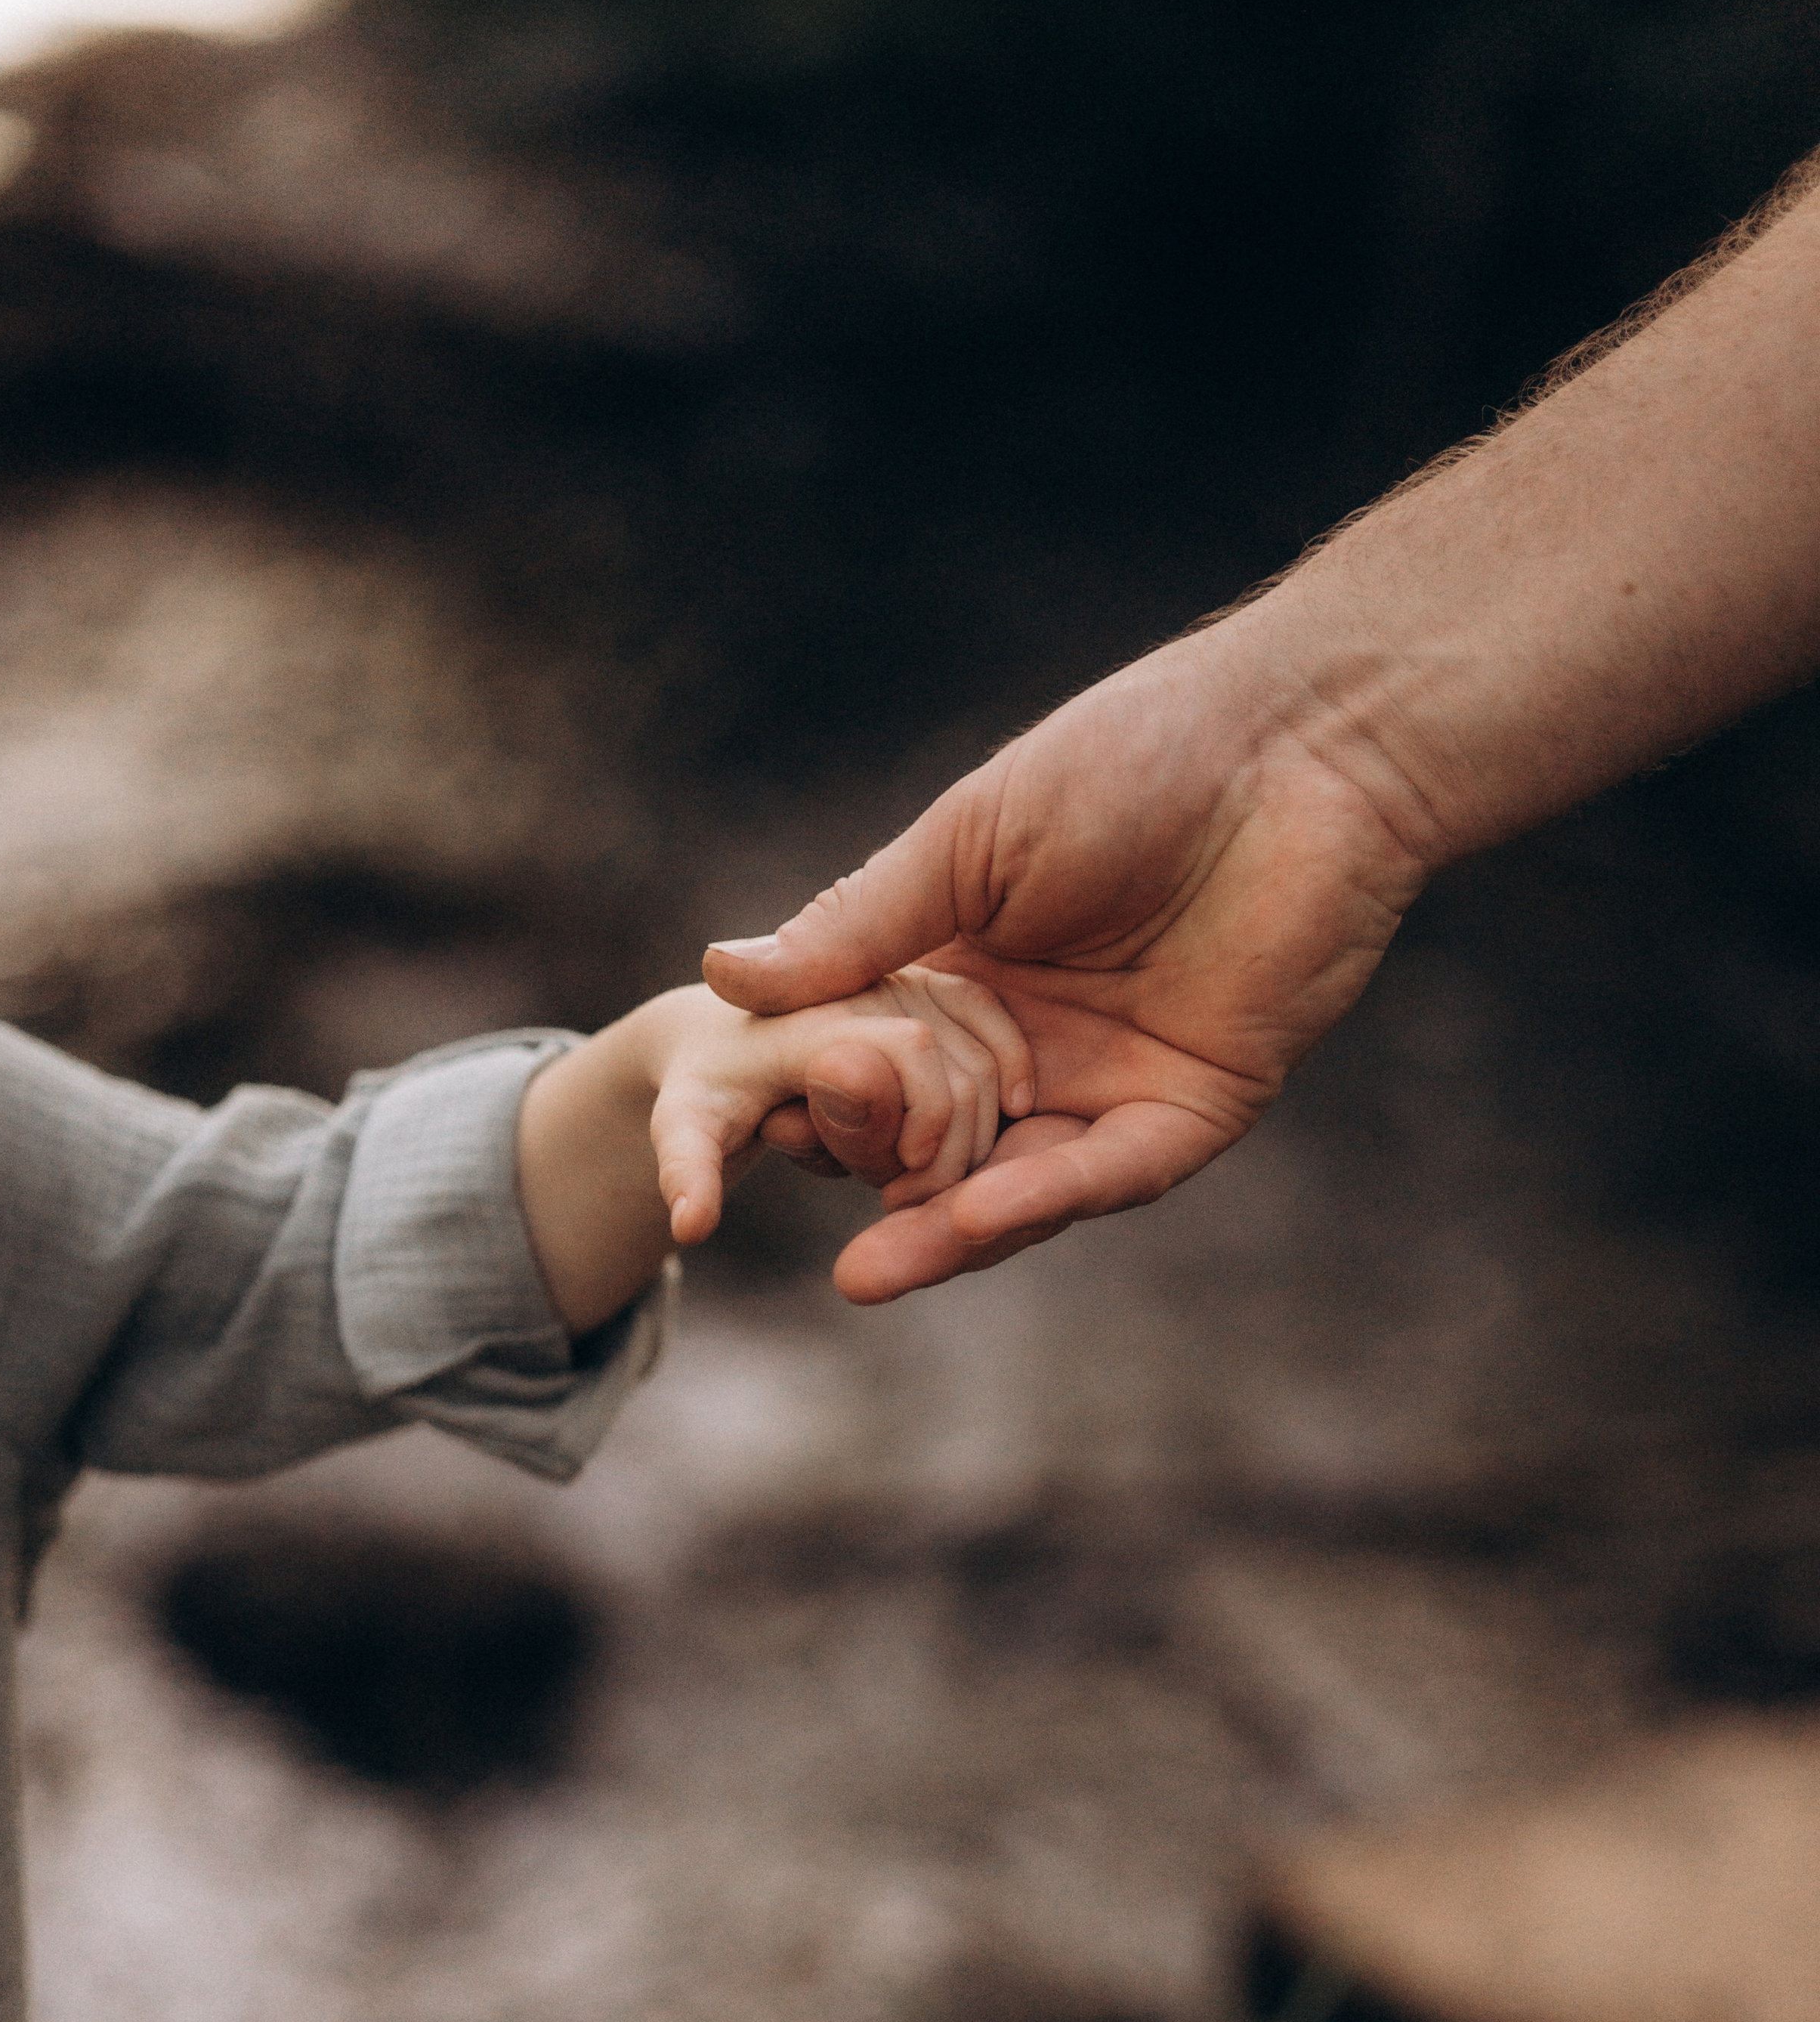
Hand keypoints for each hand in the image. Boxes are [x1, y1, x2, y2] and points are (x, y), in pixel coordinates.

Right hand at [709, 616, 1436, 1294]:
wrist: (1301, 745)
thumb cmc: (1135, 756)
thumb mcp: (967, 843)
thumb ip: (856, 926)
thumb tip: (719, 976)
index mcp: (969, 976)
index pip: (880, 1070)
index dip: (828, 1107)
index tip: (758, 1141)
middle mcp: (1034, 1043)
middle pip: (943, 1147)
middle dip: (880, 1198)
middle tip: (801, 1238)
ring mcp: (1115, 1079)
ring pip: (1021, 1182)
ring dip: (948, 1233)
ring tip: (867, 1276)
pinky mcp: (1197, 1104)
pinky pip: (1112, 1170)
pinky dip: (1045, 1197)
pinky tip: (975, 1218)